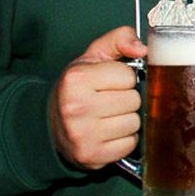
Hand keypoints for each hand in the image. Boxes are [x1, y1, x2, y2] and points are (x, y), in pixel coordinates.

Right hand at [48, 26, 146, 169]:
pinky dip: (124, 139)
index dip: (124, 78)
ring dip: (127, 119)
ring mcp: (83, 134)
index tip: (109, 83)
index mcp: (76, 79)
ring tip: (108, 117)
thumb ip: (119, 39)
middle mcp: (76, 107)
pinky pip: (129, 144)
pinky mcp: (91, 155)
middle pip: (133, 100)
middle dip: (127, 99)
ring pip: (134, 123)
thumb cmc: (78, 89)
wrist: (50, 125)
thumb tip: (143, 48)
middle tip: (109, 100)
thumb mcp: (93, 57)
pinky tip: (108, 133)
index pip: (129, 76)